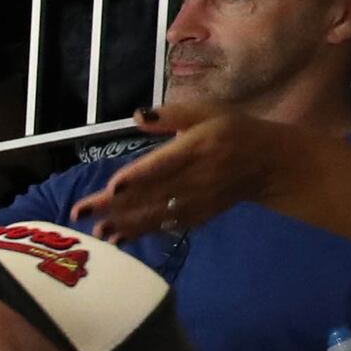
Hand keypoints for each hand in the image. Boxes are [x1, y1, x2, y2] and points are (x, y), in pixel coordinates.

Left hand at [76, 104, 302, 243]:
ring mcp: (197, 200)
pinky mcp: (198, 215)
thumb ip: (172, 116)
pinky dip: (141, 232)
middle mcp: (197, 177)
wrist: (269, 164)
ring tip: (95, 230)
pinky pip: (166, 226)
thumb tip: (137, 117)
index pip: (164, 165)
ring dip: (123, 224)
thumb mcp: (208, 111)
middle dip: (115, 205)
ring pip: (156, 214)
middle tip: (80, 212)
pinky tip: (117, 238)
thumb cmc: (233, 130)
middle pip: (151, 193)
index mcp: (198, 147)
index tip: (113, 186)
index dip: (139, 177)